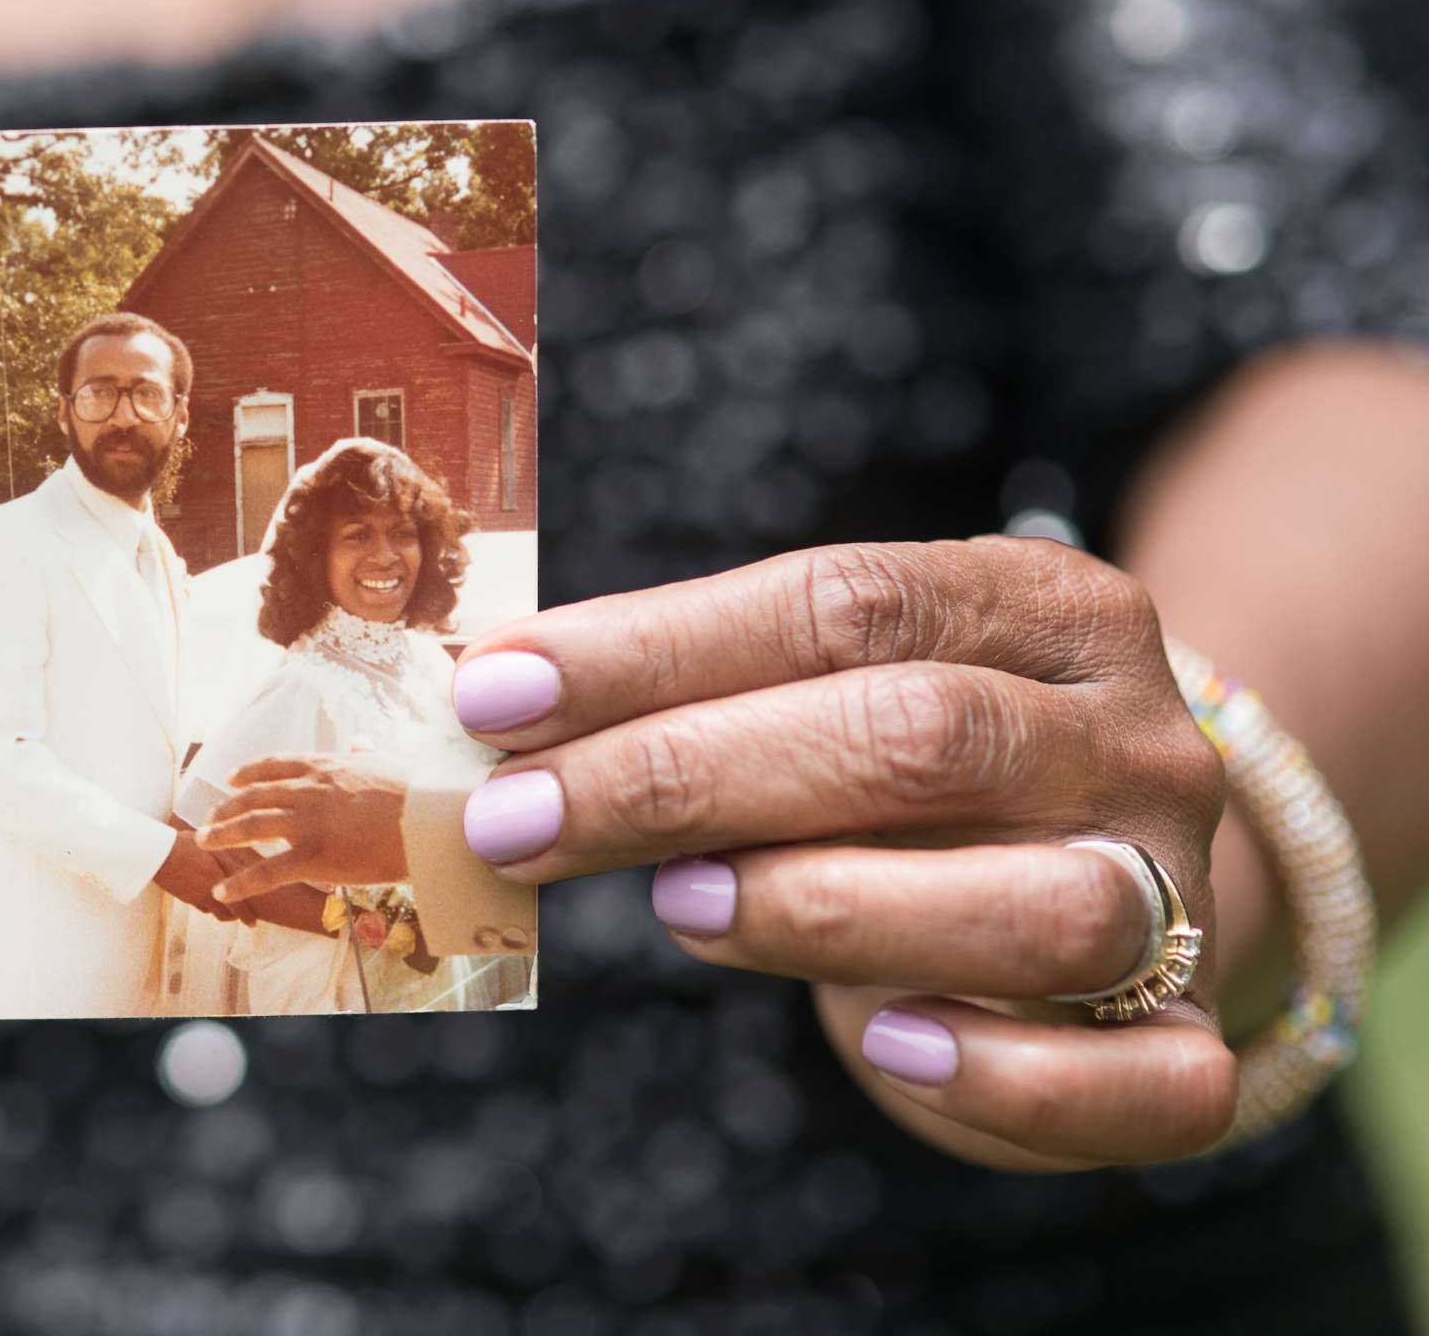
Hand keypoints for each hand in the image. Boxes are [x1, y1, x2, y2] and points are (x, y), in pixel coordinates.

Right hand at [153, 828, 256, 923]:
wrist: (156, 853)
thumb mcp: (211, 847)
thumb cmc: (184, 844)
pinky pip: (198, 905)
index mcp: (217, 879)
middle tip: (242, 915)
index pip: (237, 906)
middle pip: (225, 914)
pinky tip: (205, 894)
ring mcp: (194, 896)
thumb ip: (228, 858)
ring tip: (225, 905)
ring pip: (211, 912)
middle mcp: (207, 892)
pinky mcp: (183, 896)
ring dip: (220, 911)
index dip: (247, 917)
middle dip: (235, 916)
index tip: (253, 924)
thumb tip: (245, 866)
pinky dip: (205, 904)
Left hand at [194, 756, 409, 902]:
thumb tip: (360, 742)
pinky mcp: (312, 856)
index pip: (276, 765)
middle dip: (229, 807)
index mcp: (325, 766)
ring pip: (251, 826)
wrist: (428, 817)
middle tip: (210, 817)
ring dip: (223, 834)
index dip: (250, 772)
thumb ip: (366, 753)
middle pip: (255, 796)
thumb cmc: (418, 790)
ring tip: (203, 843)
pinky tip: (221, 892)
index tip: (232, 778)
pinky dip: (240, 883)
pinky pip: (266, 872)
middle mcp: (307, 790)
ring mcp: (306, 823)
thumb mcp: (388, 760)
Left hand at [455, 538, 1232, 1169]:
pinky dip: (1002, 1076)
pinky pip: (1138, 1081)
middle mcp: (1133, 734)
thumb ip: (704, 697)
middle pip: (920, 738)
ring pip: (1042, 909)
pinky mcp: (1188, 1039)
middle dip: (686, 776)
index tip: (494, 695)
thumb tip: (499, 713)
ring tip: (683, 906)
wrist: (1111, 883)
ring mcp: (1179, 886)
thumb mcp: (829, 697)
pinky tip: (884, 1043)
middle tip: (516, 818)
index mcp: (1042, 605)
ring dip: (833, 908)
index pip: (843, 601)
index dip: (655, 649)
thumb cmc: (914, 783)